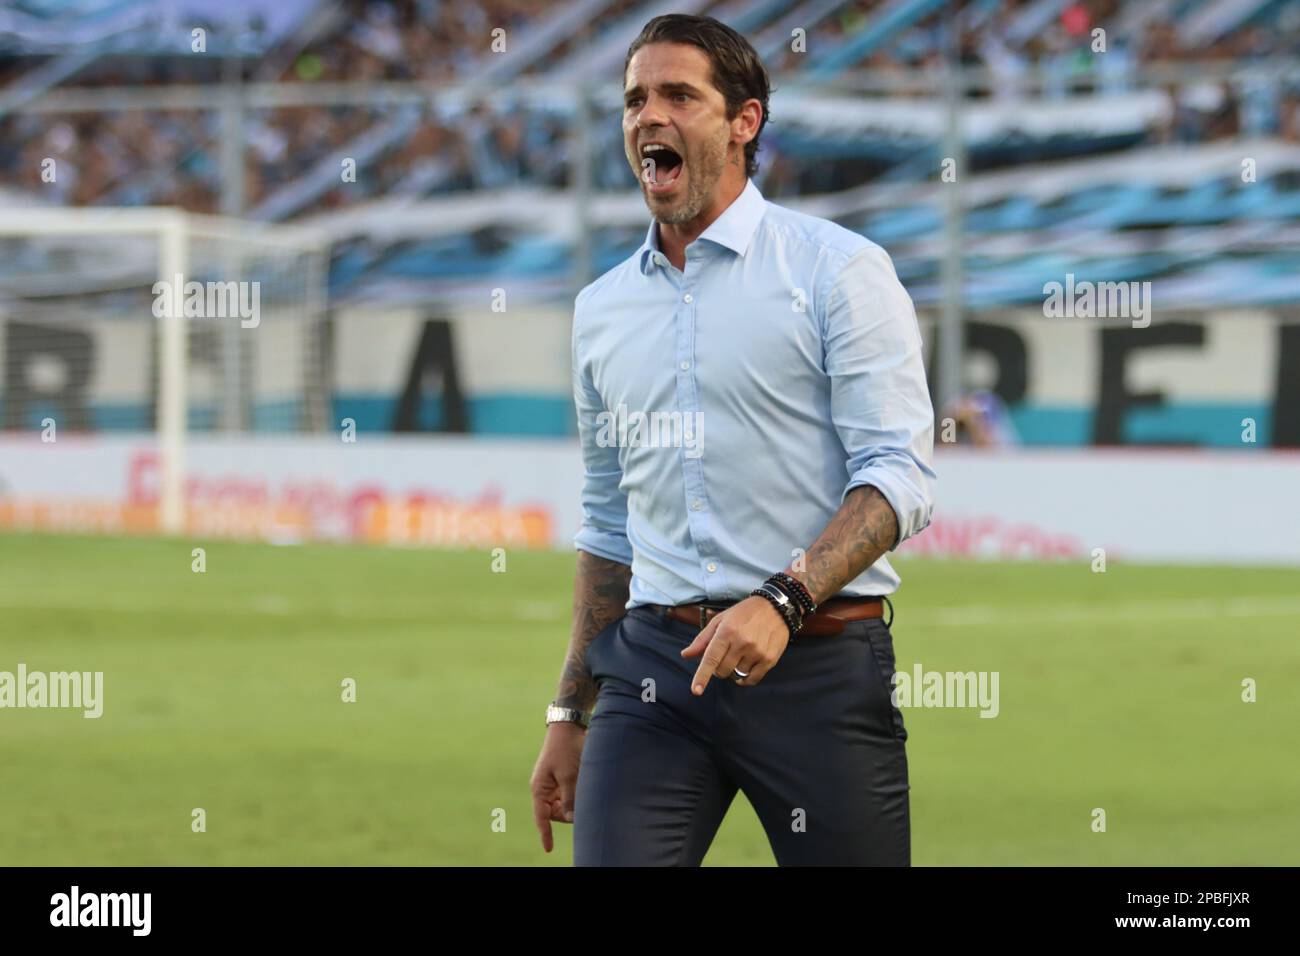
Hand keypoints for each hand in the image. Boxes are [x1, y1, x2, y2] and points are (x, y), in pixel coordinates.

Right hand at [529, 721, 585, 851]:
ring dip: (573, 801)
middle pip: (555, 813)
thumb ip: (569, 799)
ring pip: (563, 804)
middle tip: (582, 801)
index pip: (541, 817)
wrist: (569, 727)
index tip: (548, 849)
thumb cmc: (566, 749)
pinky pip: (567, 794)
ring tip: (582, 785)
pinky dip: (575, 794)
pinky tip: (583, 783)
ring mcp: (552, 783)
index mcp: (540, 788)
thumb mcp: (569, 775)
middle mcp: (544, 788)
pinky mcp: (561, 778)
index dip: (545, 834)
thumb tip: (570, 819)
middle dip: (567, 813)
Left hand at [679, 595, 789, 693]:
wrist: (775, 607)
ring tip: (741, 654)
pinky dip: (746, 678)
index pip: (711, 658)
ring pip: (737, 675)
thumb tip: (685, 655)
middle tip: (725, 656)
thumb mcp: (720, 620)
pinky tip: (746, 668)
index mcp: (726, 631)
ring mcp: (757, 652)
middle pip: (722, 671)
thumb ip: (702, 640)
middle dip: (719, 668)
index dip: (702, 676)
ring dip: (735, 669)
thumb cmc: (744, 613)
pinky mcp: (769, 659)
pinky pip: (752, 679)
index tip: (696, 691)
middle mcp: (742, 643)